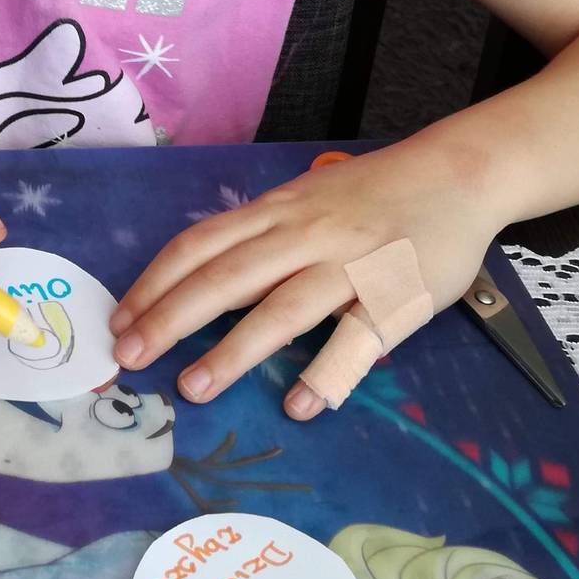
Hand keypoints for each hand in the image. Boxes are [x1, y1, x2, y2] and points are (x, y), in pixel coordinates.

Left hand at [110, 144, 498, 417]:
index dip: (154, 284)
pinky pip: (358, 339)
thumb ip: (259, 236)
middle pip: (226, 278)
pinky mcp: (397, 296)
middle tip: (129, 359)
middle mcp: (306, 235)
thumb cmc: (374, 192)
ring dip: (233, 352)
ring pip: (283, 309)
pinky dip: (327, 373)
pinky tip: (299, 405)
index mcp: (278, 211)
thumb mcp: (307, 199)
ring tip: (193, 388)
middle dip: (170, 319)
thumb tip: (199, 282)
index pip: (200, 245)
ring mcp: (352, 266)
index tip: (120, 322)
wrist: (459, 173)